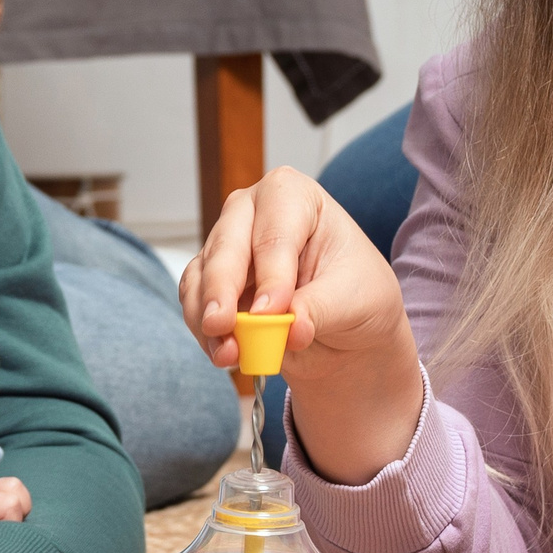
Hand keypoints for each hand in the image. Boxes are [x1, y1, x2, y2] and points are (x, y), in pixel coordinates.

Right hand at [178, 166, 422, 482]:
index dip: (272, 272)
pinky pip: (195, 304)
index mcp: (294, 197)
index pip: (276, 231)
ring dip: (209, 318)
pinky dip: (206, 334)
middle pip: (227, 246)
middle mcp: (252, 212)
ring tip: (229, 355)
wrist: (347, 329)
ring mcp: (226, 246)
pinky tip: (225, 355)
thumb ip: (321, 309)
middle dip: (222, 289)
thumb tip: (291, 328)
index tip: (273, 312)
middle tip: (223, 326)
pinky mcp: (210, 283)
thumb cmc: (357, 294)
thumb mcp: (356, 300)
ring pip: (202, 276)